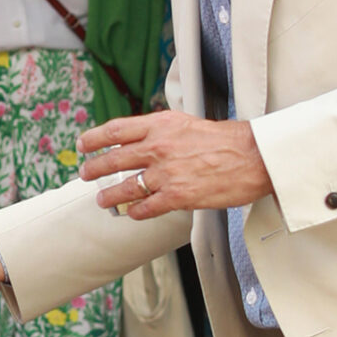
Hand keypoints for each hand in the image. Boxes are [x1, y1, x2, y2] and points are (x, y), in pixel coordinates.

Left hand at [76, 111, 270, 219]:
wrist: (253, 157)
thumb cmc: (225, 139)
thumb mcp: (186, 123)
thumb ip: (160, 131)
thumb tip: (140, 140)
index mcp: (159, 125)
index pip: (115, 130)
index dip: (94, 138)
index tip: (83, 145)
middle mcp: (157, 147)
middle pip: (113, 160)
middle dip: (94, 169)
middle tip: (86, 173)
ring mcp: (165, 174)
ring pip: (124, 188)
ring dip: (109, 196)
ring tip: (102, 199)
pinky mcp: (177, 197)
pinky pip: (145, 208)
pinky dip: (136, 212)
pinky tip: (134, 213)